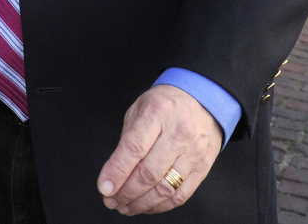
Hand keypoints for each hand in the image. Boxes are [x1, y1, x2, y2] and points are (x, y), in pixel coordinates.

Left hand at [97, 84, 221, 214]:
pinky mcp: (203, 167)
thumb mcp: (141, 107)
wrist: (203, 99)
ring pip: (164, 188)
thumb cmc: (166, 104)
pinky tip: (146, 206)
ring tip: (125, 207)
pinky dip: (160, 206)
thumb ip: (128, 138)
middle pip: (149, 173)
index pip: (134, 147)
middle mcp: (178, 132)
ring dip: (141, 204)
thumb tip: (114, 173)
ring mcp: (193, 152)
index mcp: (157, 112)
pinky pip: (180, 195)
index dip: (117, 171)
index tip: (104, 187)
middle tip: (111, 201)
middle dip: (125, 192)